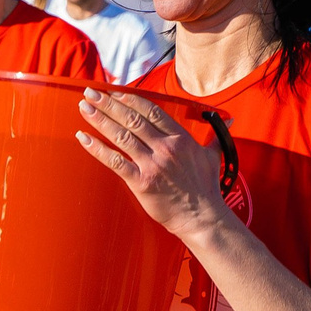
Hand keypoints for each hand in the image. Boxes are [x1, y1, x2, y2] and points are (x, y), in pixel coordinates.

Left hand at [75, 89, 227, 237]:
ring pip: (121, 136)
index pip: (151, 111)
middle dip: (108, 104)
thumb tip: (226, 120)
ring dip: (100, 120)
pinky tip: (83, 138)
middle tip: (90, 93)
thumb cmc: (206, 188)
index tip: (115, 92)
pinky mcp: (141, 182)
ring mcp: (153, 165)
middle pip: (132, 119)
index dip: (130, 100)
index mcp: (181, 139)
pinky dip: (97, 148)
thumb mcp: (213, 156)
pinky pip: (115, 161)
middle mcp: (165, 148)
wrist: (202, 218)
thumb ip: (215, 135)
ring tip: (84, 108)